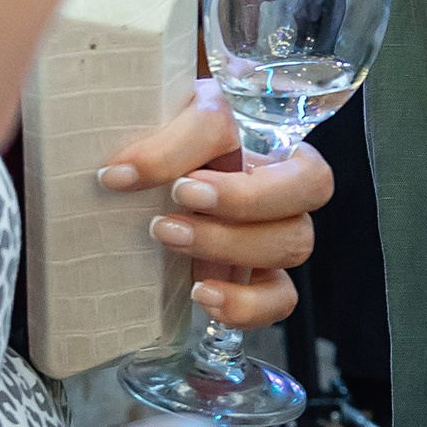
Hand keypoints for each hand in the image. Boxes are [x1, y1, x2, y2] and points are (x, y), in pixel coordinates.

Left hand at [98, 81, 329, 329]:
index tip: (120, 173)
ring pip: (295, 240)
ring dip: (233, 243)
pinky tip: (203, 294)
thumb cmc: (152, 158)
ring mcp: (279, 229)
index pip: (227, 124)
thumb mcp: (143, 132)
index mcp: (244, 124)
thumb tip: (118, 174)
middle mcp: (277, 175)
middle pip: (307, 183)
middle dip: (242, 197)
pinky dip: (248, 303)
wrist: (146, 201)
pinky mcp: (265, 278)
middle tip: (178, 201)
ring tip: (172, 240)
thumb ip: (140, 139)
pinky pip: (282, 297)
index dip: (175, 151)